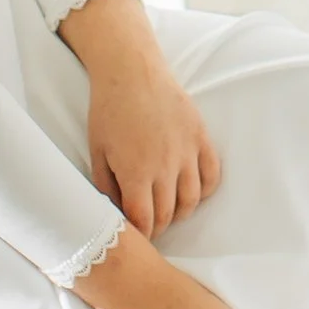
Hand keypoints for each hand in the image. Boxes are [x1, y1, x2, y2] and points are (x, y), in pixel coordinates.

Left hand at [59, 0, 219, 232]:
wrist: (131, 70)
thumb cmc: (107, 109)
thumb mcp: (96, 151)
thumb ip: (105, 187)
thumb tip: (114, 213)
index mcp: (135, 172)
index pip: (144, 220)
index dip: (140, 235)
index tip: (136, 238)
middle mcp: (165, 166)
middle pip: (167, 214)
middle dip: (157, 227)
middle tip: (150, 228)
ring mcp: (186, 151)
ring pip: (191, 199)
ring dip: (180, 212)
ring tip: (169, 211)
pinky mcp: (200, 136)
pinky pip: (211, 173)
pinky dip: (205, 189)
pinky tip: (192, 191)